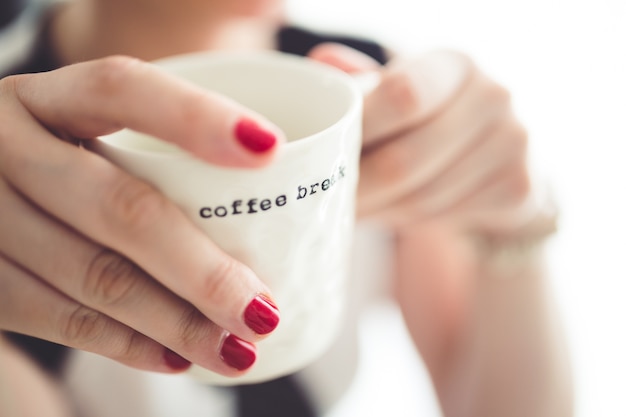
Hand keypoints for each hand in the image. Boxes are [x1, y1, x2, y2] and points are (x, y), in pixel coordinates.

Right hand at [0, 56, 283, 375]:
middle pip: (117, 208)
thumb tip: (291, 120)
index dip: (196, 118)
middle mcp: (3, 145)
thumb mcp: (90, 126)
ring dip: (175, 322)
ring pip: (94, 277)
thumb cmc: (64, 160)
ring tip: (237, 349)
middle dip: (202, 271)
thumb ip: (169, 128)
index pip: (122, 90)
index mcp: (45, 97)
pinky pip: (58, 320)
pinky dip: (127, 344)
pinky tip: (178, 357)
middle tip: (262, 310)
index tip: (271, 151)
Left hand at [310, 44, 531, 236]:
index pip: (400, 95)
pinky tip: (395, 213)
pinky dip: (409, 223)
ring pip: (420, 199)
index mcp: (453, 63)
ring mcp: (514, 142)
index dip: (357, 131)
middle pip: (404, 162)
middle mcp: (493, 95)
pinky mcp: (519, 187)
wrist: (495, 156)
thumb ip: (365, 83)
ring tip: (354, 208)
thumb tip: (322, 61)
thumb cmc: (432, 120)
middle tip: (326, 200)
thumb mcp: (402, 91)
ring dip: (378, 210)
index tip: (324, 154)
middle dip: (357, 189)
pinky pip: (444, 219)